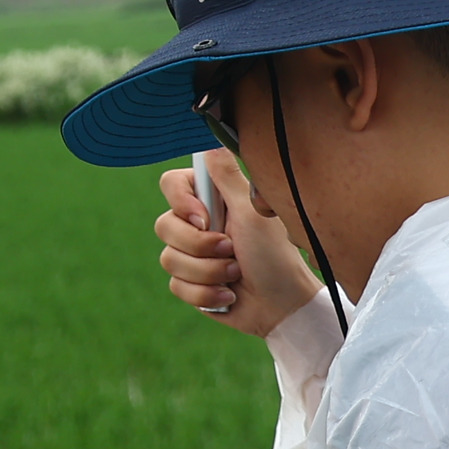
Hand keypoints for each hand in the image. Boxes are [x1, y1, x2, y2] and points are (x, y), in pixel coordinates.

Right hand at [157, 151, 317, 335]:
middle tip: (232, 251)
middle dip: (200, 246)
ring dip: (208, 272)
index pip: (171, 184)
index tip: (205, 218)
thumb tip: (210, 141)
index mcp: (211, 201)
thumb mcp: (251, 212)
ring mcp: (192, 255)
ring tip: (235, 276)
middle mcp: (198, 225)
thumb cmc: (275, 257)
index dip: (181, 202)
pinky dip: (205, 293)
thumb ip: (227, 176)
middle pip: (164, 225)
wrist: (283, 307)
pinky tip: (228, 295)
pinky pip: (176, 285)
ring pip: (169, 259)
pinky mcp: (190, 282)